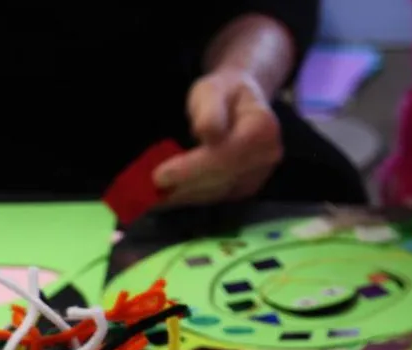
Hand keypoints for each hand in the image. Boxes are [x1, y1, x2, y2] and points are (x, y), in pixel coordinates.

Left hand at [153, 69, 282, 204]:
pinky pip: (211, 198)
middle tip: (146, 192)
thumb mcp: (212, 89)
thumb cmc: (223, 93)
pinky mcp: (242, 190)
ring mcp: (255, 177)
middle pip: (219, 180)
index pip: (225, 156)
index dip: (192, 169)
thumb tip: (207, 132)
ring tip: (148, 197)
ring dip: (180, 197)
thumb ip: (209, 109)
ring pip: (213, 194)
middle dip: (182, 186)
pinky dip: (185, 198)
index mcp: (263, 129)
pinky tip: (163, 197)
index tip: (159, 176)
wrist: (239, 105)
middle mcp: (266, 158)